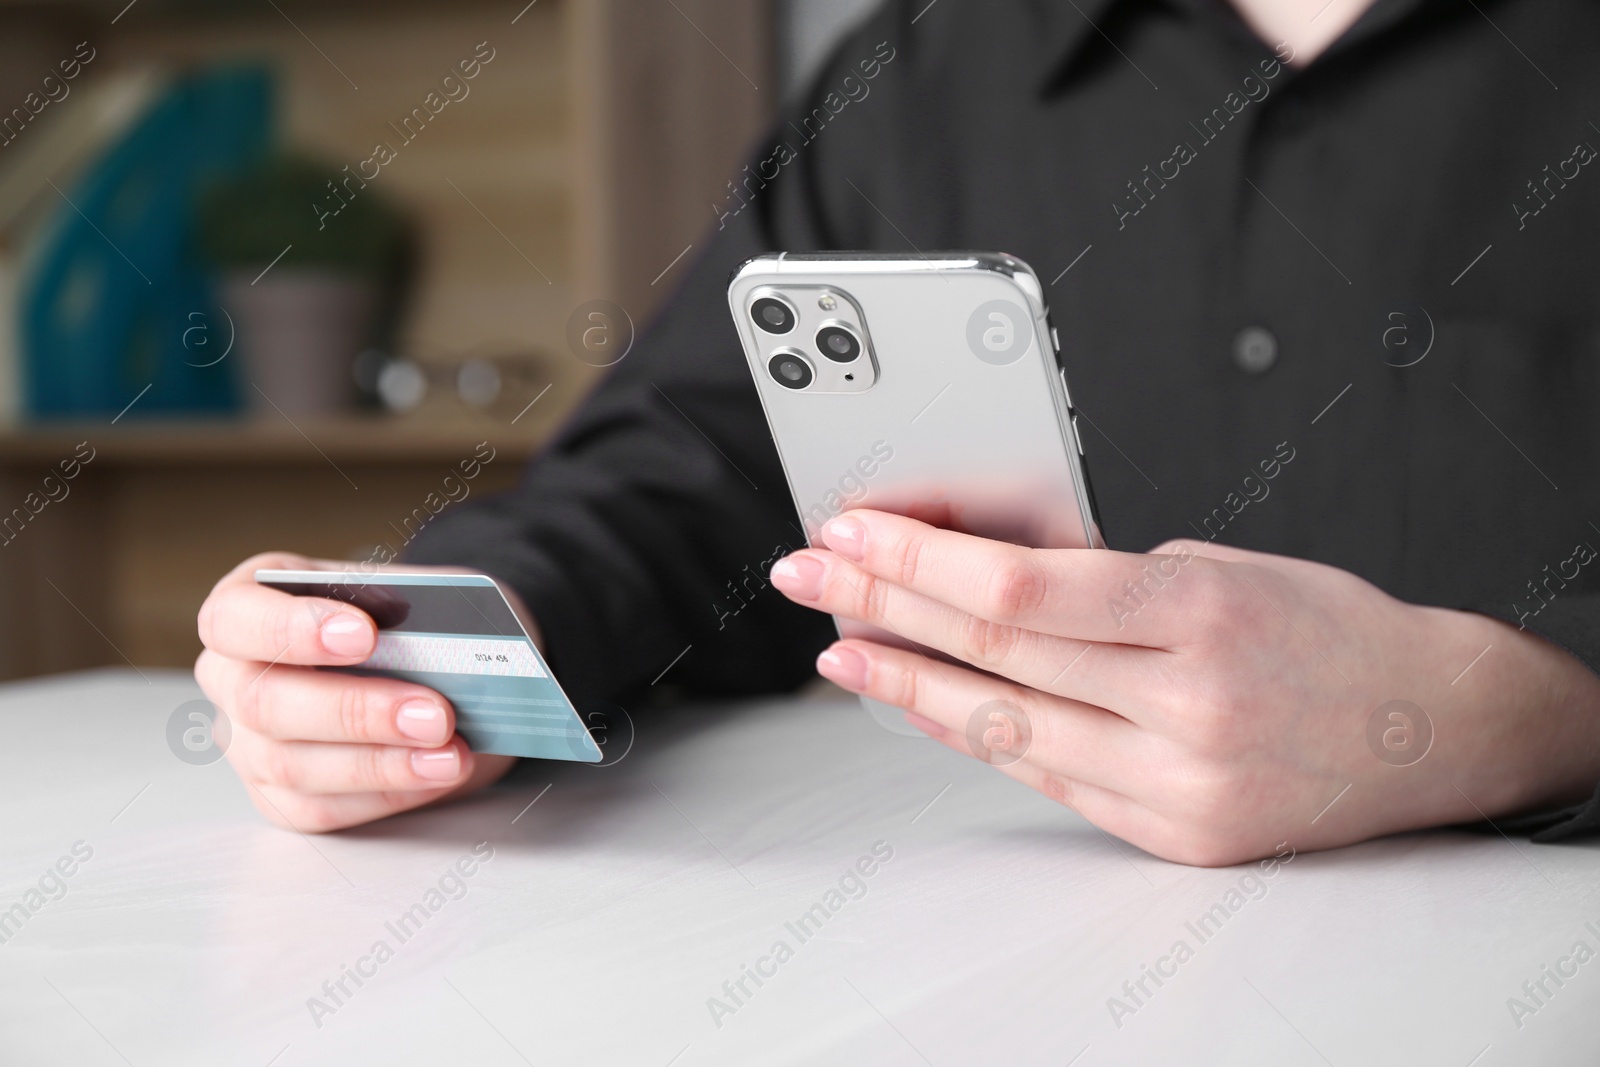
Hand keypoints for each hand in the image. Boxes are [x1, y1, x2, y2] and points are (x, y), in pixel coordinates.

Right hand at [195, 553, 521, 831]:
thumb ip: (421, 599)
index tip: (364, 634)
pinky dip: (386, 794)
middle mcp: (233, 677)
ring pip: (291, 766)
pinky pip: (320, 808)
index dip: (290, 627)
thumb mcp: (422, 590)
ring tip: (449, 755)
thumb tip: (448, 628)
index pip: (234, 617)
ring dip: (382, 763)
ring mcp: (248, 743)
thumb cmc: (412, 618)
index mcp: (248, 604)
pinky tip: (434, 774)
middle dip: (356, 710)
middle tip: (434, 713)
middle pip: (263, 702)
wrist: (436, 665)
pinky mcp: (279, 797)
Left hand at [770, 510, 1599, 865]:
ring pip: (1003, 729)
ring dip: (906, 685)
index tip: (850, 532)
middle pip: (994, 656)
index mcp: (1199, 612)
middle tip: (809, 579)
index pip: (1018, 589)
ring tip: (842, 648)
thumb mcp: (1214, 566)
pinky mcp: (1173, 836)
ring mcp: (1179, 784)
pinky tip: (924, 702)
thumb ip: (1097, 579)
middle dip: (882, 609)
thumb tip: (973, 573)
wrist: (1428, 725)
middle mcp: (1186, 707)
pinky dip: (977, 734)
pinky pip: (1046, 778)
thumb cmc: (1321, 627)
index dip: (917, 561)